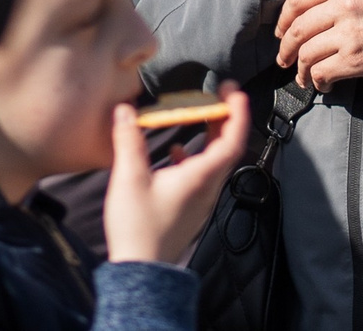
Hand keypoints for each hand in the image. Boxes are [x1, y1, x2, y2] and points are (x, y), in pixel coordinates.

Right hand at [102, 85, 252, 265]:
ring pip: (215, 161)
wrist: (141, 271)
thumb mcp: (129, 179)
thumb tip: (125, 110)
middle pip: (227, 148)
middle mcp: (207, 188)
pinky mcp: (190, 209)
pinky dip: (194, 156)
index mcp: (200, 177)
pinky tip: (174, 153)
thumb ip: (128, 141)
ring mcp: (201, 201)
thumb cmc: (138, 227)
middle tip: (217, 95)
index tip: (234, 92)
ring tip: (197, 117)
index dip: (237, 113)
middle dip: (224, 118)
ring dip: (210, 136)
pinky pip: (202, 175)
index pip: (232, 141)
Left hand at [274, 0, 362, 86]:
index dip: (284, 15)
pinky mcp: (355, 58)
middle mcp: (344, 2)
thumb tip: (318, 16)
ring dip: (300, 68)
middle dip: (286, 46)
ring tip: (302, 76)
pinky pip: (322, 71)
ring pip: (306, 51)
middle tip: (284, 57)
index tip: (282, 29)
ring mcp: (348, 31)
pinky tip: (322, 84)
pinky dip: (317, 81)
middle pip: (298, 26)